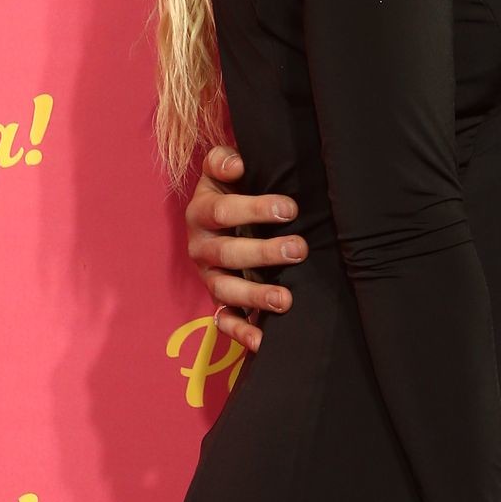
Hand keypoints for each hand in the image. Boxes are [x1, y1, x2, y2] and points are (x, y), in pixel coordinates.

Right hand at [185, 143, 307, 352]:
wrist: (218, 215)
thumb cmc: (231, 189)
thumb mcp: (220, 170)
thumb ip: (223, 160)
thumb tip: (236, 166)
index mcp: (201, 212)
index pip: (223, 211)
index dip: (255, 209)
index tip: (289, 209)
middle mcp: (201, 247)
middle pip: (228, 252)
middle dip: (264, 252)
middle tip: (299, 249)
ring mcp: (209, 277)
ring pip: (226, 290)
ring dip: (256, 295)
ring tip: (286, 300)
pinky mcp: (220, 299)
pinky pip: (226, 320)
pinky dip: (242, 331)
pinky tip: (264, 341)